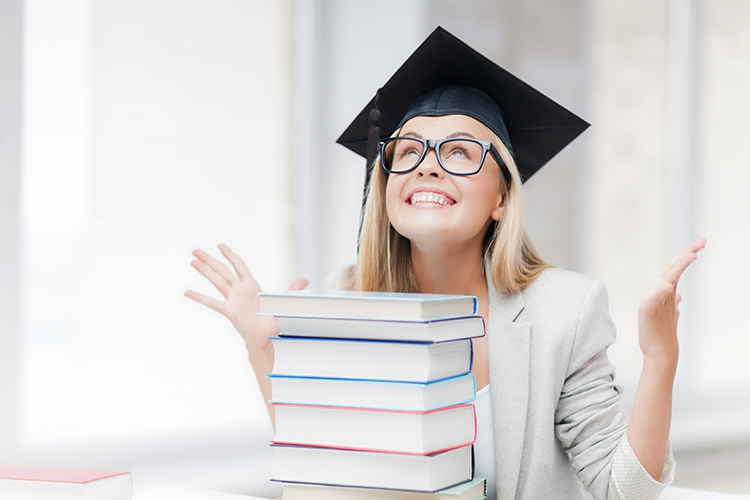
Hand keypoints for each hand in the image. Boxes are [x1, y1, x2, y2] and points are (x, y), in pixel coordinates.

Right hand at [185, 243, 307, 354]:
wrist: (269, 338)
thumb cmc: (274, 321)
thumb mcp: (284, 301)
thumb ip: (293, 289)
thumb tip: (305, 280)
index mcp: (251, 286)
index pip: (238, 265)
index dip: (230, 255)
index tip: (220, 245)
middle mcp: (240, 291)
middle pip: (222, 271)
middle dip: (210, 260)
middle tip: (196, 251)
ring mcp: (233, 300)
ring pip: (217, 281)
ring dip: (204, 271)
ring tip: (192, 261)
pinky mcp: (229, 311)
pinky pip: (212, 302)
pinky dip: (199, 297)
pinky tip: (187, 292)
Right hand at [637, 238, 705, 361]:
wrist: (658, 350)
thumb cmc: (660, 332)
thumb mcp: (670, 312)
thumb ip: (672, 300)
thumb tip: (677, 294)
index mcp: (667, 291)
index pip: (677, 267)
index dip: (688, 254)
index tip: (702, 242)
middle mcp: (661, 292)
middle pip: (673, 268)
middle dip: (687, 254)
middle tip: (701, 242)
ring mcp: (654, 300)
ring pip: (667, 279)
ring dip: (678, 267)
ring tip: (692, 257)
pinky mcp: (647, 310)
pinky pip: (654, 299)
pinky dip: (661, 291)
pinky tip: (668, 286)